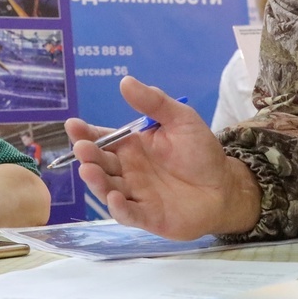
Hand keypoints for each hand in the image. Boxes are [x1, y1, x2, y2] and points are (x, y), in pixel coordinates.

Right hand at [64, 75, 260, 239]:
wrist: (225, 186)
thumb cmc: (200, 152)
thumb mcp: (181, 119)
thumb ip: (155, 103)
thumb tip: (125, 82)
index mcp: (131, 147)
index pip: (102, 139)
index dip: (85, 133)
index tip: (73, 125)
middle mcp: (127, 171)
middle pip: (100, 164)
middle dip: (88, 156)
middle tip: (82, 148)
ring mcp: (135, 194)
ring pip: (108, 189)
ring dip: (97, 182)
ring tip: (89, 171)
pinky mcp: (148, 217)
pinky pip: (129, 214)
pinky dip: (119, 209)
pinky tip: (115, 199)